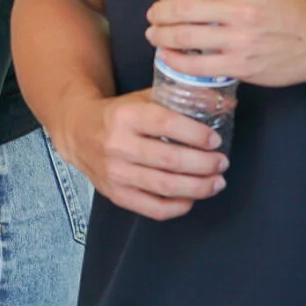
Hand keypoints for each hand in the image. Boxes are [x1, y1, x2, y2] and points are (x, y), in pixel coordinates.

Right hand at [54, 90, 228, 220]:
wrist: (78, 131)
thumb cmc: (119, 114)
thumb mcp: (144, 97)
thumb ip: (181, 98)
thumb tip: (226, 102)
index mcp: (125, 116)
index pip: (167, 125)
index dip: (197, 135)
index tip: (215, 140)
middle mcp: (117, 145)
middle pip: (171, 160)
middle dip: (205, 164)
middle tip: (221, 163)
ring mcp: (114, 172)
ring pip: (166, 186)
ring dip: (199, 187)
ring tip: (216, 182)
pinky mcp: (114, 193)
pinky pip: (153, 208)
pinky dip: (178, 207)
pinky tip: (191, 198)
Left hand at [145, 0, 305, 86]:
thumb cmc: (290, 6)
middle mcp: (242, 11)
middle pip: (181, 8)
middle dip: (158, 12)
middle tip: (154, 15)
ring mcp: (241, 41)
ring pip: (183, 37)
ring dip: (159, 35)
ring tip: (153, 34)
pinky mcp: (241, 66)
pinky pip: (196, 65)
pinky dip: (174, 60)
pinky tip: (167, 55)